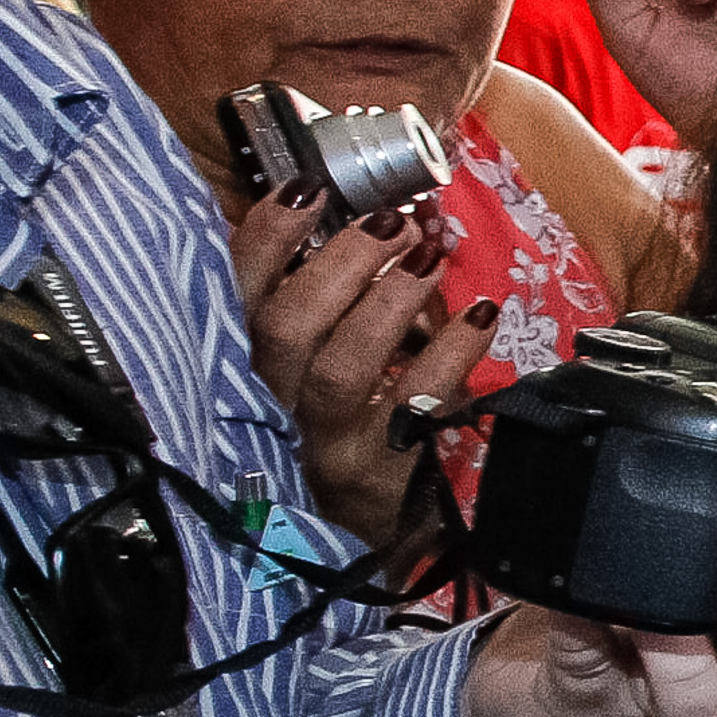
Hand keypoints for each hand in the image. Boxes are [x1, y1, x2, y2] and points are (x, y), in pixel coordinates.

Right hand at [225, 188, 492, 545]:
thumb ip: (335, 296)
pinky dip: (450, 355)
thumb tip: (384, 215)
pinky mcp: (378, 474)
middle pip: (283, 330)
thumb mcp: (327, 357)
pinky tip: (481, 316)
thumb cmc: (353, 420)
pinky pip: (416, 408)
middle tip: (392, 221)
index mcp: (250, 367)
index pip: (235, 298)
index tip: (309, 187)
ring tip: (431, 256)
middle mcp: (271, 408)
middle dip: (339, 264)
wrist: (378, 529)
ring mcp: (323, 445)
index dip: (264, 240)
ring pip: (340, 369)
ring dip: (389, 303)